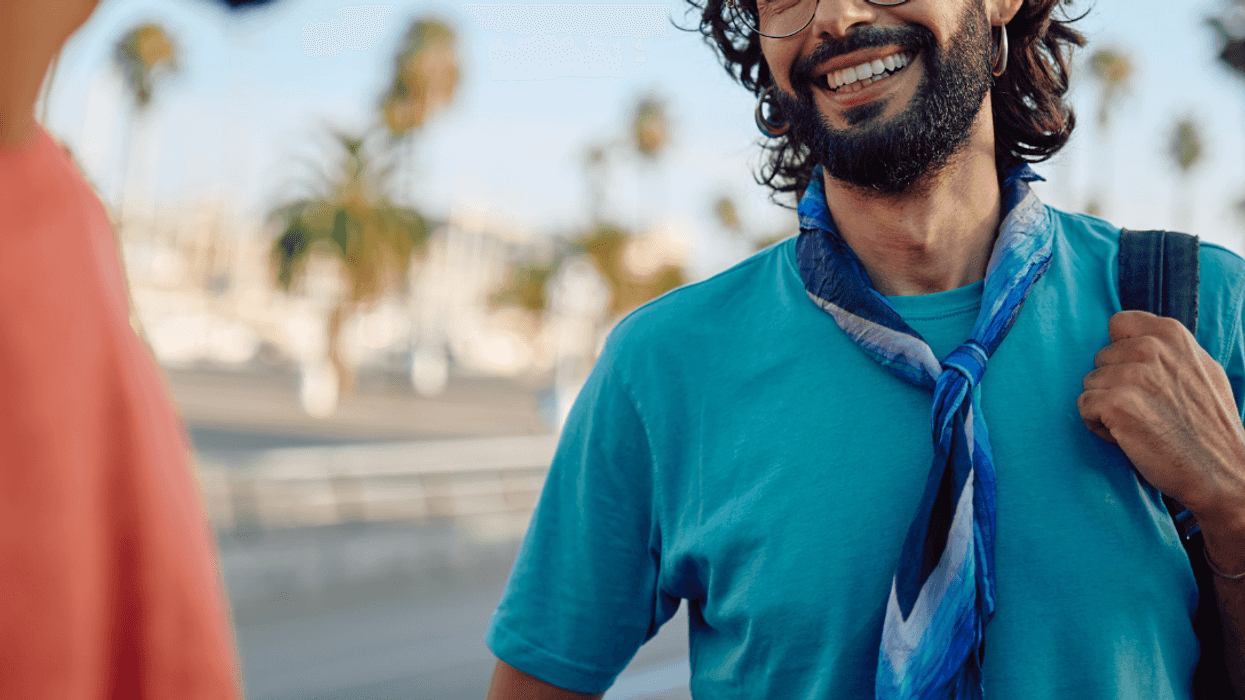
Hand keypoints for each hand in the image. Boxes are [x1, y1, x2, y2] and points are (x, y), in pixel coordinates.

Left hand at [1077, 310, 1244, 519]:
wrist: (1222, 471)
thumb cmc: (1210, 425)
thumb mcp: (1202, 370)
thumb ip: (1170, 350)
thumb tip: (1139, 338)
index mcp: (1171, 334)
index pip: (1118, 323)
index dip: (1121, 352)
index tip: (1137, 374)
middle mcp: (1149, 348)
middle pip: (1100, 358)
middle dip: (1113, 383)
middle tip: (1145, 408)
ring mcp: (1132, 375)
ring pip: (1090, 383)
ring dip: (1105, 406)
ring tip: (1138, 423)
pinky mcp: (1116, 403)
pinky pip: (1084, 406)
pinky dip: (1098, 425)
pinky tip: (1126, 435)